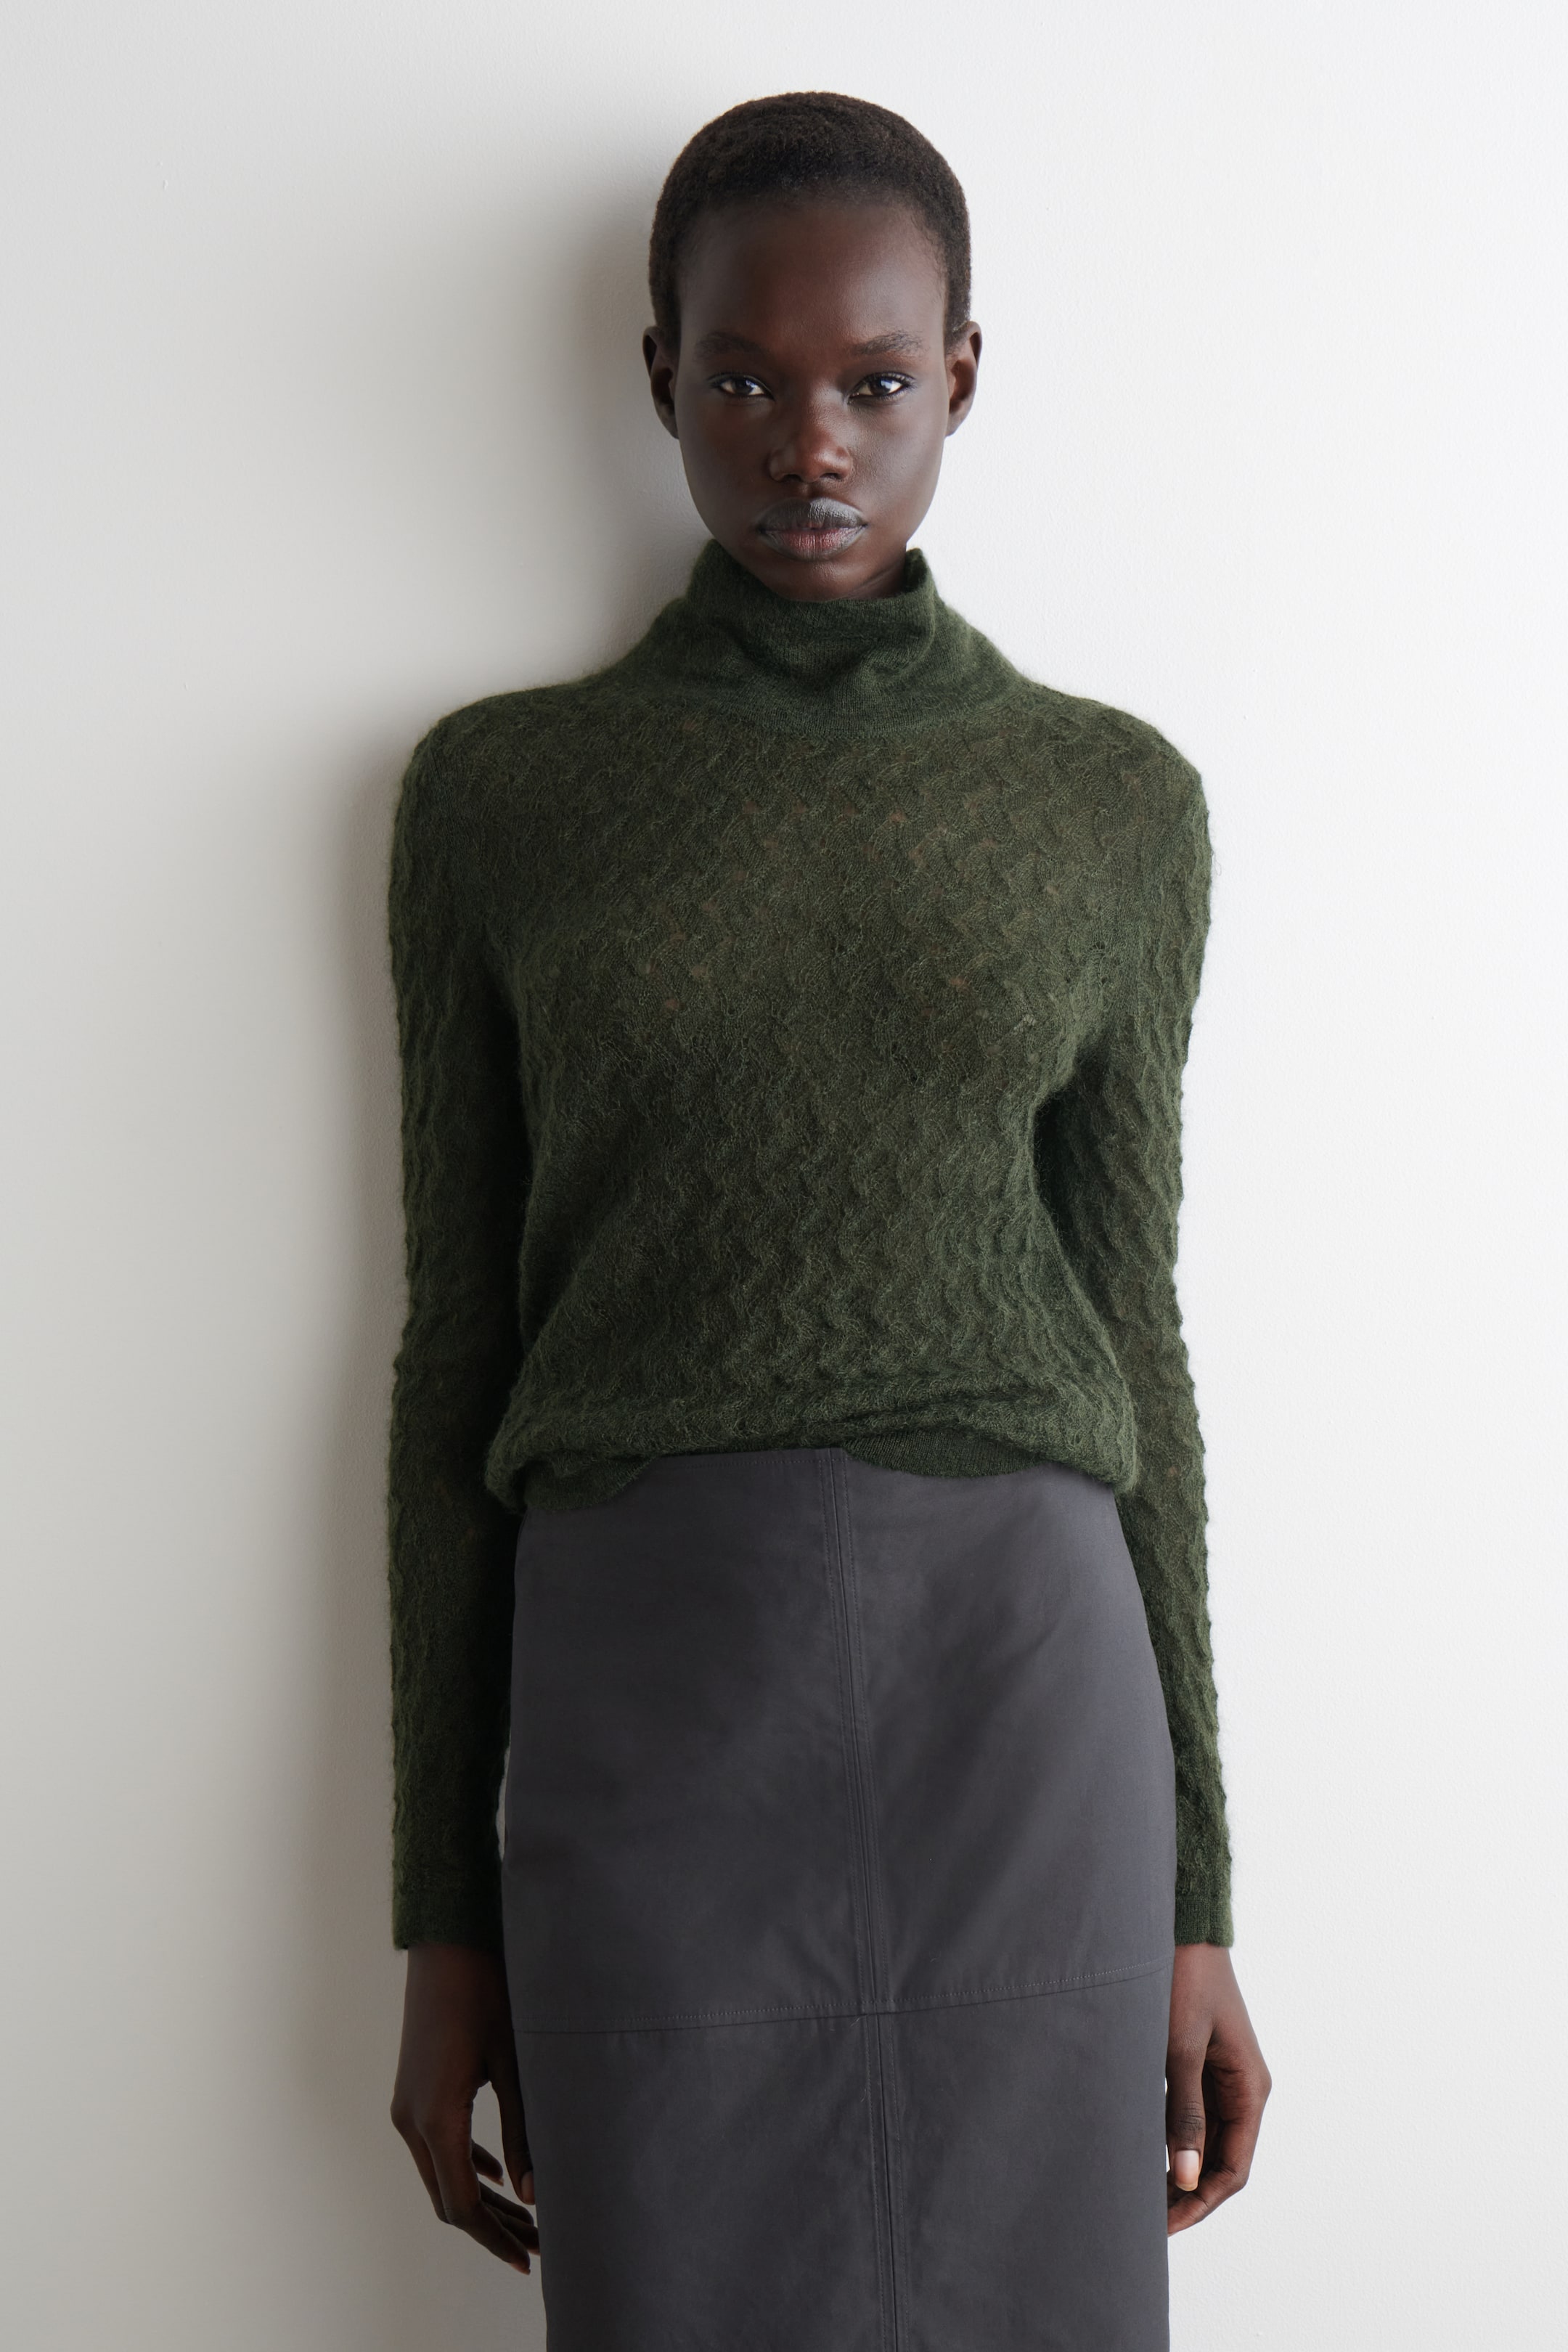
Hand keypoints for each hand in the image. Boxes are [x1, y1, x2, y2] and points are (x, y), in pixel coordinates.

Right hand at [390, 1942, 538, 2273]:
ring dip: (479, 2199)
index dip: (494, 2237)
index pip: (460, 2203)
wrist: (447, 1942)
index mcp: (435, 2117)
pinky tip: (497, 2174)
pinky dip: (465, 2166)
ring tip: (525, 2218)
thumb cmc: (487, 1991)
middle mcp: (411, 2119)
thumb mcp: (515, 2062)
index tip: (527, 2258)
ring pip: (440, 2173)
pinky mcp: (413, 2091)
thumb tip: (533, 2193)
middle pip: (447, 2197)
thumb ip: (523, 2129)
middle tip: (536, 2246)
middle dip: (491, 2227)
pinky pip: (434, 2146)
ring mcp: (406, 2105)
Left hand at [1165, 1943, 1269, 2232]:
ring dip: (1178, 2171)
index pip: (1232, 2170)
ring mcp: (1222, 2078)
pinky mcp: (1199, 2065)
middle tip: (1146, 2221)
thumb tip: (1185, 2177)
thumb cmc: (1184, 1981)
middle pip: (1220, 2162)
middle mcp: (1242, 2089)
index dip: (1199, 2202)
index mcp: (1250, 2089)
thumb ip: (1184, 2113)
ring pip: (1204, 2143)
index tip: (1164, 2226)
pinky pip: (1190, 2116)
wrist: (1182, 1928)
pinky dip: (1170, 2140)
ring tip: (1140, 2197)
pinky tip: (1141, 2154)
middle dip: (1187, 2194)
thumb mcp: (1181, 2048)